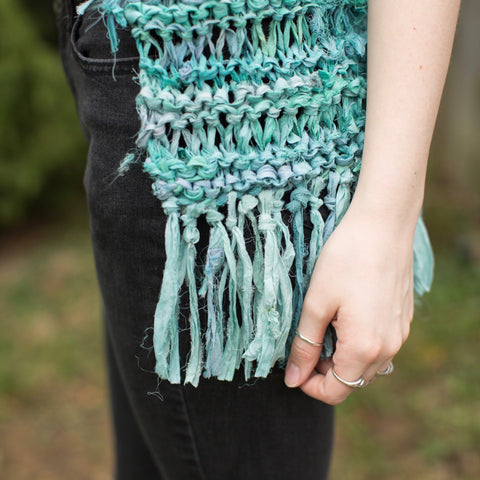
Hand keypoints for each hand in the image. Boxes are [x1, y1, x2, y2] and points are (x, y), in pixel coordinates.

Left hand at [284, 200, 415, 404]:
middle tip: (306, 342)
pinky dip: (359, 344)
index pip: (336, 391)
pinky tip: (346, 317)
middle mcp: (389, 348)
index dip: (310, 385)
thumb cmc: (346, 259)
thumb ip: (305, 345)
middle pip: (353, 380)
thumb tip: (293, 379)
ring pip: (367, 364)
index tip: (294, 366)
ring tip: (324, 327)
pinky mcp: (403, 319)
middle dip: (325, 372)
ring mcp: (400, 334)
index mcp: (365, 348)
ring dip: (342, 358)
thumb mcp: (317, 303)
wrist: (383, 225)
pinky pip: (380, 346)